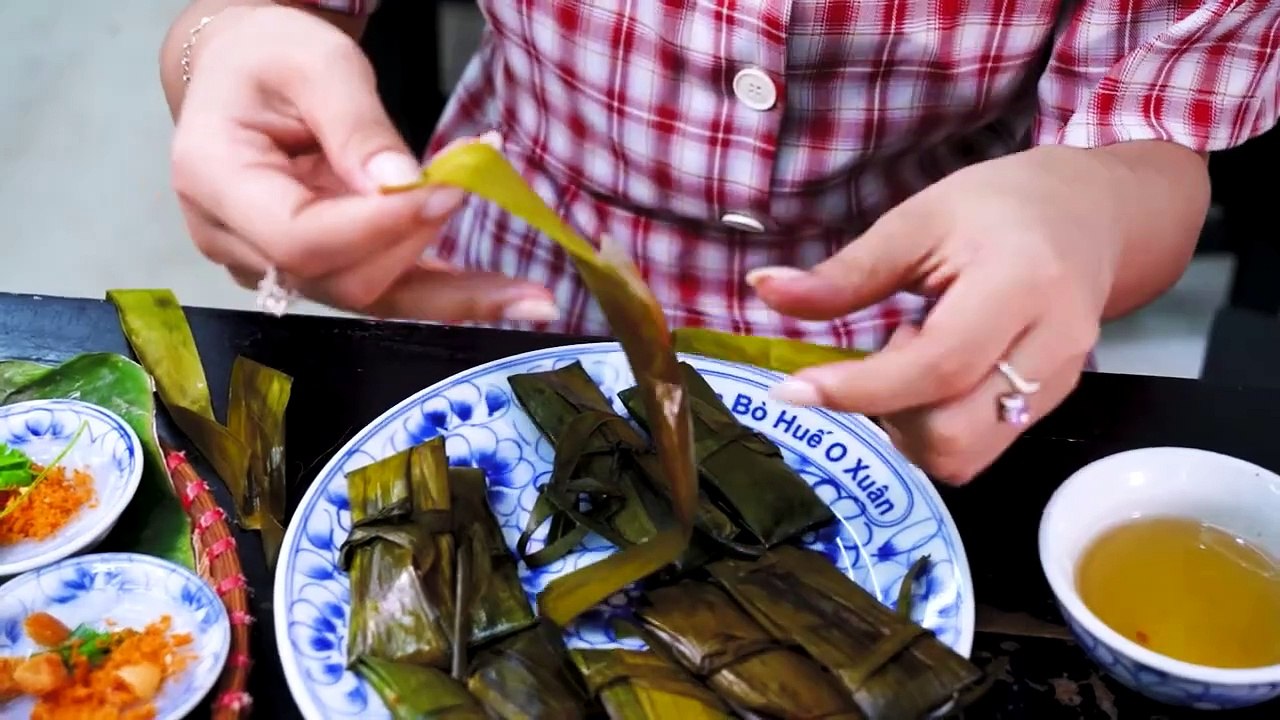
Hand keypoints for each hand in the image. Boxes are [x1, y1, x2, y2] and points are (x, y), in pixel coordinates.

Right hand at [169, 7, 557, 321]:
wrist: (245, 73)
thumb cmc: (268, 57)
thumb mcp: (314, 63)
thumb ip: (356, 124)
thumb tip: (404, 184)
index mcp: (215, 183)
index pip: (301, 236)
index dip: (382, 226)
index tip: (452, 191)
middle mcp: (236, 242)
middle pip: (344, 278)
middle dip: (423, 242)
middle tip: (486, 192)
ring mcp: (275, 266)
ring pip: (374, 299)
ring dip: (455, 292)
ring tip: (528, 293)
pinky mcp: (320, 271)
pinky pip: (388, 292)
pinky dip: (447, 294)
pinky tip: (503, 300)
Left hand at [750, 146, 1131, 483]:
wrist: (1090, 215)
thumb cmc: (998, 207)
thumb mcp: (917, 220)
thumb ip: (845, 271)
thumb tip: (763, 289)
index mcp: (1020, 283)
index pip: (937, 365)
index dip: (860, 390)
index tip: (794, 390)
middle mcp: (1052, 345)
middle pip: (954, 432)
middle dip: (891, 412)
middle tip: (889, 346)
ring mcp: (1060, 383)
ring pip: (967, 454)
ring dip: (913, 426)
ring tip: (916, 357)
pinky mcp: (1054, 404)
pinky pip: (981, 447)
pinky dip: (938, 427)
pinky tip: (940, 375)